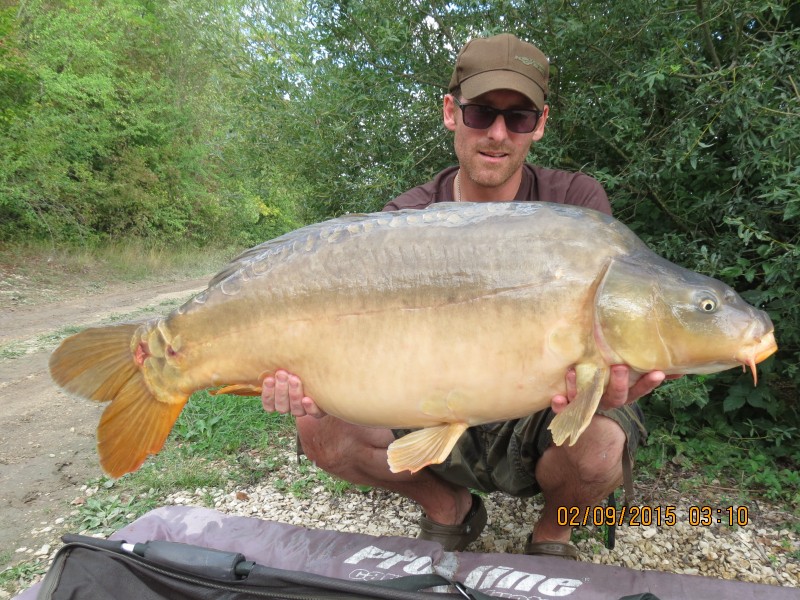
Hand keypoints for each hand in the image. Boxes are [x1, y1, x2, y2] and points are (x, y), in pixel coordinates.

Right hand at [261, 370, 325, 417]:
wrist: (325, 373)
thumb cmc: (301, 366)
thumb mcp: (288, 365)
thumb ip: (278, 364)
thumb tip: (264, 348)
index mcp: (279, 399)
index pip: (269, 403)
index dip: (267, 393)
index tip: (269, 379)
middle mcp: (291, 407)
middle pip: (282, 407)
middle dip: (280, 390)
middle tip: (282, 374)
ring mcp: (305, 409)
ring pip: (296, 410)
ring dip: (294, 395)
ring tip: (295, 379)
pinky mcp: (320, 410)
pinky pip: (314, 414)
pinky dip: (310, 407)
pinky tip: (307, 398)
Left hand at [551, 365, 677, 413]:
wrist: (583, 420)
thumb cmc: (611, 389)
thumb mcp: (630, 385)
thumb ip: (649, 376)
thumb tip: (682, 367)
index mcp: (624, 396)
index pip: (640, 390)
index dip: (649, 383)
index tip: (658, 372)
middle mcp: (607, 401)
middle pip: (617, 395)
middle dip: (620, 383)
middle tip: (620, 367)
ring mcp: (589, 405)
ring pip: (587, 399)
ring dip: (580, 388)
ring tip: (573, 372)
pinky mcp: (570, 409)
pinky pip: (565, 408)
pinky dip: (561, 405)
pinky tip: (556, 398)